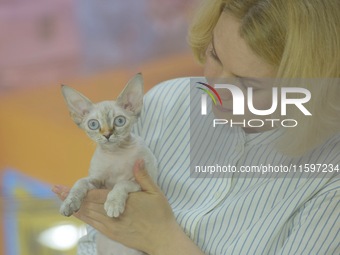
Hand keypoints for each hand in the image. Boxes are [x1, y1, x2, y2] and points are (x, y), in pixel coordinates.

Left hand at [53, 160, 186, 253]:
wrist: (162, 239)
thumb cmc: (160, 215)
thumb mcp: (155, 192)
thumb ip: (143, 176)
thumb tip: (137, 159)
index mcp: (123, 202)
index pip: (96, 195)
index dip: (79, 191)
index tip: (65, 186)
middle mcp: (113, 215)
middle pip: (87, 205)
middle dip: (70, 197)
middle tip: (55, 190)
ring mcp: (111, 226)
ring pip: (88, 215)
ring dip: (74, 206)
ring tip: (61, 200)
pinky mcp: (112, 233)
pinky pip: (93, 224)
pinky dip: (83, 217)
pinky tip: (77, 213)